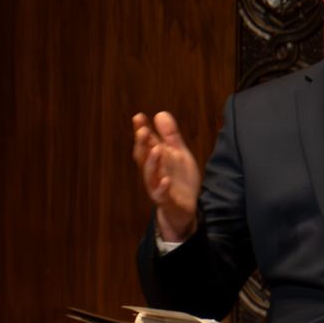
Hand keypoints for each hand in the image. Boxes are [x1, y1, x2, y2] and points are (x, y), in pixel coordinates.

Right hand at [132, 111, 199, 241]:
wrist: (184, 208)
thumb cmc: (179, 179)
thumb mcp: (178, 154)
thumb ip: (170, 136)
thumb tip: (160, 113)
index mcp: (156, 159)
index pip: (145, 143)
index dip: (141, 130)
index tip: (139, 117)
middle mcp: (153, 172)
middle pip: (143, 157)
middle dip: (142, 144)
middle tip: (143, 130)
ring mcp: (157, 186)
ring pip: (150, 174)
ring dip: (152, 162)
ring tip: (156, 149)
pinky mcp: (166, 200)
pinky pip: (162, 194)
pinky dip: (163, 186)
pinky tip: (166, 179)